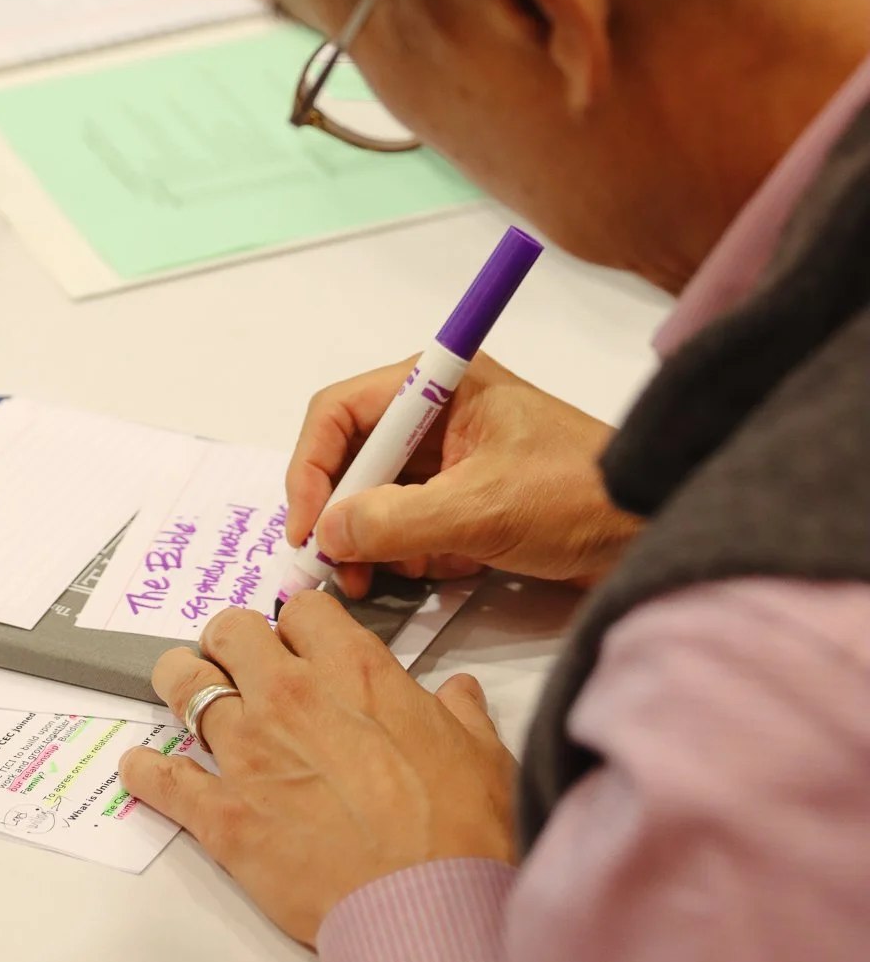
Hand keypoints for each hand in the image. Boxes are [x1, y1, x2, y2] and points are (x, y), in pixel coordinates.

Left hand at [120, 596, 516, 946]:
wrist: (428, 910)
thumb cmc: (458, 833)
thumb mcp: (479, 753)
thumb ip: (459, 711)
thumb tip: (457, 694)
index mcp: (353, 671)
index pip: (300, 609)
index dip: (297, 623)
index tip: (297, 638)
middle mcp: (291, 697)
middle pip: (230, 630)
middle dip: (231, 640)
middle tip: (236, 658)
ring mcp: (249, 754)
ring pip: (185, 686)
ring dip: (179, 682)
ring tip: (180, 685)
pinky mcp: (223, 815)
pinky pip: (162, 779)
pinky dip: (145, 771)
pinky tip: (140, 766)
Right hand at [288, 352, 637, 598]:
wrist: (655, 529)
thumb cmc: (580, 498)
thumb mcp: (482, 510)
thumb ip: (396, 520)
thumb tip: (328, 533)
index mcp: (438, 384)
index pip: (340, 412)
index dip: (312, 469)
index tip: (306, 529)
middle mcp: (437, 412)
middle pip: (354, 457)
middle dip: (342, 514)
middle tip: (339, 571)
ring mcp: (453, 455)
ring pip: (379, 495)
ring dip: (377, 539)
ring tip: (388, 577)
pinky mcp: (470, 495)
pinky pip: (413, 520)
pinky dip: (414, 550)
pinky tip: (444, 569)